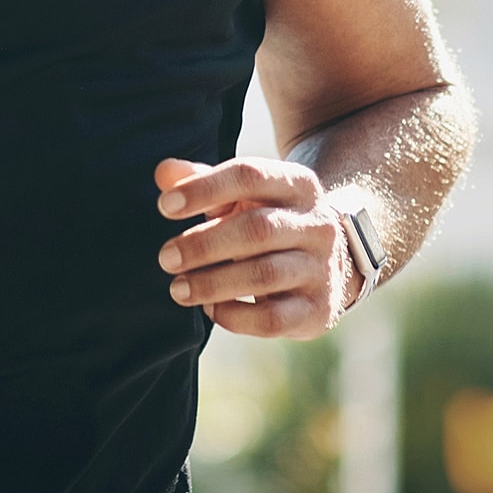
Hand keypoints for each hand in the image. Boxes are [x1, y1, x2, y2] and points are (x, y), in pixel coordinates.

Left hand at [154, 156, 360, 338]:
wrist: (328, 260)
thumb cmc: (267, 217)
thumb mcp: (242, 193)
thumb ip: (201, 179)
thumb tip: (164, 173)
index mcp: (297, 184)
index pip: (249, 175)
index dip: (204, 189)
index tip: (165, 206)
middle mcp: (317, 224)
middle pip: (256, 229)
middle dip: (203, 245)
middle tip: (166, 257)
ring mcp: (322, 269)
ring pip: (265, 274)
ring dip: (213, 283)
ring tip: (178, 288)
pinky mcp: (319, 310)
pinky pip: (274, 319)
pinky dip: (234, 316)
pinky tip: (210, 308)